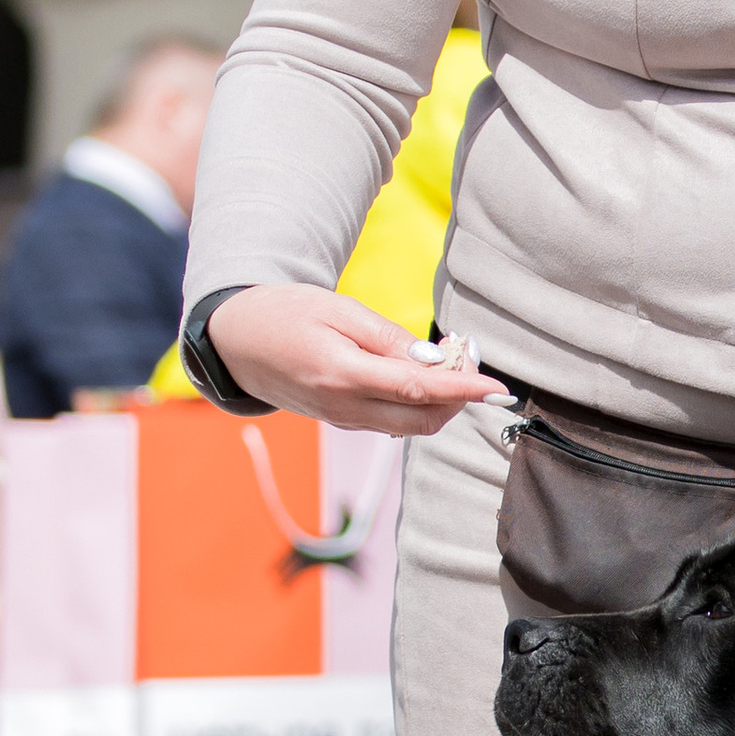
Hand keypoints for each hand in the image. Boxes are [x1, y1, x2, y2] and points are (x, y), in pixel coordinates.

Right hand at [205, 287, 509, 439]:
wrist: (235, 341)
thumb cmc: (285, 313)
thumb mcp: (338, 309)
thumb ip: (388, 338)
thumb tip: (435, 361)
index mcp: (342, 374)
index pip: (418, 389)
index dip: (464, 390)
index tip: (498, 389)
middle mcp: (343, 406)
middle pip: (422, 418)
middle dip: (459, 398)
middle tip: (474, 364)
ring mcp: (341, 419)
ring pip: (410, 426)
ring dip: (441, 404)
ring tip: (451, 366)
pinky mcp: (340, 420)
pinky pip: (391, 423)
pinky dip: (417, 407)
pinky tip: (424, 379)